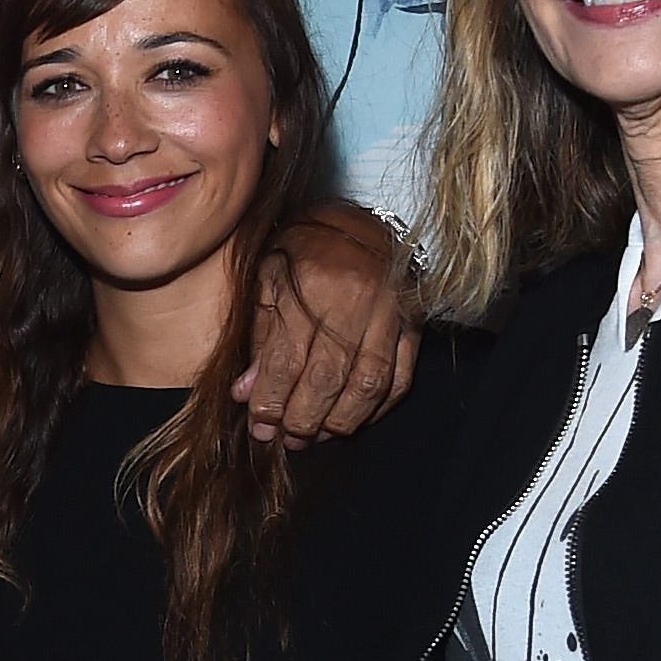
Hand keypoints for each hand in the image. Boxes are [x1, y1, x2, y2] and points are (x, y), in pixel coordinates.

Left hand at [236, 203, 417, 440]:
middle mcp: (355, 299)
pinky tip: (353, 420)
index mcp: (311, 283)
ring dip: (340, 421)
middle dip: (303, 419)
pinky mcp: (414, 324)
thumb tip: (246, 393)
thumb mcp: (267, 279)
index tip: (260, 426)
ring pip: (367, 385)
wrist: (359, 220)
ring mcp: (390, 313)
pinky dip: (377, 408)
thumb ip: (258, 336)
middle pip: (327, 378)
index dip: (271, 400)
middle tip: (286, 440)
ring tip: (315, 437)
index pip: (287, 358)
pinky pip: (401, 379)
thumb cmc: (303, 250)